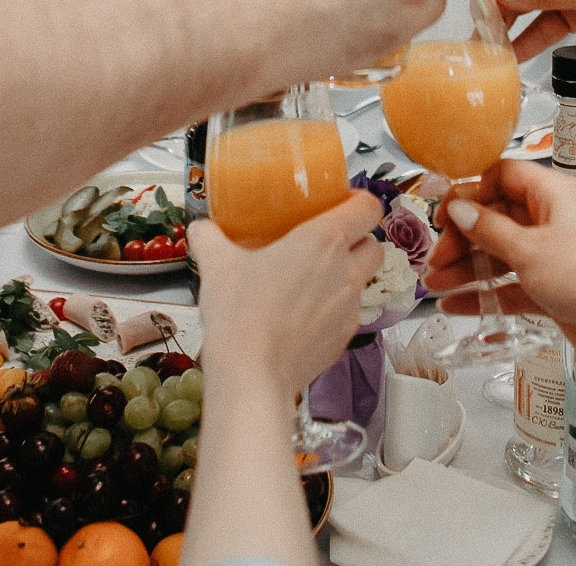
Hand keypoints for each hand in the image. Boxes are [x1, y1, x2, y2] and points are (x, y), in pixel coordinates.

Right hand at [187, 193, 385, 402]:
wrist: (251, 373)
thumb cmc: (241, 314)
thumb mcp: (217, 265)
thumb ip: (209, 238)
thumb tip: (201, 228)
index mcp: (324, 240)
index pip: (368, 208)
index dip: (360, 202)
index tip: (343, 203)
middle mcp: (345, 271)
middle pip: (374, 244)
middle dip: (359, 240)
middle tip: (329, 242)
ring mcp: (350, 308)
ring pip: (364, 281)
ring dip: (348, 276)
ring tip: (314, 280)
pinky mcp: (344, 338)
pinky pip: (349, 315)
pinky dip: (334, 310)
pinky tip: (303, 315)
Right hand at [425, 164, 575, 371]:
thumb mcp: (529, 249)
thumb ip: (488, 229)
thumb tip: (459, 207)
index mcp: (552, 194)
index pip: (502, 176)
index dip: (470, 192)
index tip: (443, 214)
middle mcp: (552, 219)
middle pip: (496, 217)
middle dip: (462, 238)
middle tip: (435, 259)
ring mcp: (553, 254)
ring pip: (501, 253)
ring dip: (468, 268)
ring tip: (434, 285)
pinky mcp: (553, 287)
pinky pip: (511, 284)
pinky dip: (486, 293)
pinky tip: (456, 305)